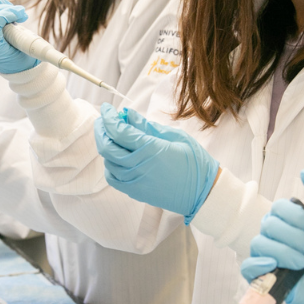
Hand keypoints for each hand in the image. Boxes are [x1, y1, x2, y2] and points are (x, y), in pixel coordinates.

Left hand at [94, 103, 218, 222]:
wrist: (203, 194)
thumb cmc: (194, 162)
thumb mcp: (175, 136)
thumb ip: (148, 126)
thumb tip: (128, 114)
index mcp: (150, 149)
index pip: (118, 131)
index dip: (108, 117)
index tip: (107, 109)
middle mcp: (138, 166)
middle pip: (106, 146)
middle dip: (101, 130)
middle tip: (104, 120)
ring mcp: (135, 181)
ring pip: (107, 162)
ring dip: (106, 146)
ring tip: (112, 136)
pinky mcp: (135, 192)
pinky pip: (112, 178)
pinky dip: (109, 165)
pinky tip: (116, 157)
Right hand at [240, 168, 303, 303]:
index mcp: (289, 220)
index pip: (278, 208)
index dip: (296, 218)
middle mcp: (276, 236)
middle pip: (268, 225)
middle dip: (294, 237)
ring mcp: (270, 256)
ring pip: (259, 244)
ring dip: (283, 252)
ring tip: (303, 262)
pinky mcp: (267, 277)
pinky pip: (247, 267)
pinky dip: (258, 265)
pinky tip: (275, 266)